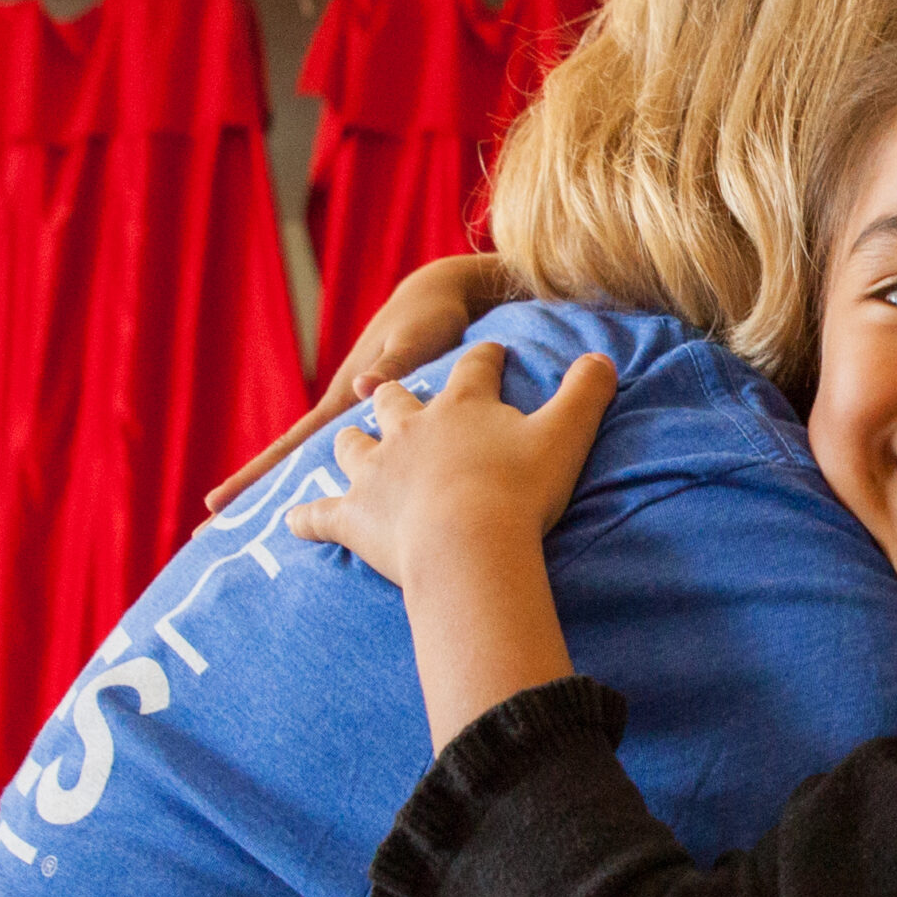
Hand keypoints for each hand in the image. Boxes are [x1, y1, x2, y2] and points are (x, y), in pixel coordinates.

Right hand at [203, 253, 510, 517]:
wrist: (443, 298)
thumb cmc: (430, 318)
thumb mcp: (416, 341)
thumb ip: (393, 366)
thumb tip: (362, 389)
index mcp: (342, 398)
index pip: (290, 446)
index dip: (254, 476)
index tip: (214, 505)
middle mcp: (342, 410)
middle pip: (290, 462)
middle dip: (253, 495)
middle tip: (208, 535)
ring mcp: (358, 415)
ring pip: (323, 465)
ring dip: (297, 496)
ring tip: (259, 538)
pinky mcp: (384, 419)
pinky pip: (359, 459)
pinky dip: (345, 484)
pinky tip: (336, 512)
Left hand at [285, 343, 616, 585]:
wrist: (468, 544)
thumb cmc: (518, 490)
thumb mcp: (567, 434)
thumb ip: (587, 393)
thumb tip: (604, 358)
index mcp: (462, 405)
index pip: (475, 367)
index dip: (487, 358)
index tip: (494, 352)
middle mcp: (409, 429)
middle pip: (396, 400)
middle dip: (397, 396)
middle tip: (399, 396)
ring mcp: (375, 471)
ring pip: (352, 446)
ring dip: (351, 444)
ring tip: (352, 447)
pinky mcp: (353, 516)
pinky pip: (319, 516)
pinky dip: (306, 519)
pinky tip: (292, 521)